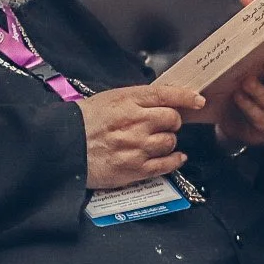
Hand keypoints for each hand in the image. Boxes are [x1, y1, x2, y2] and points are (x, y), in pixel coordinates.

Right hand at [77, 83, 201, 189]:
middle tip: (164, 124)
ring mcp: (137, 147)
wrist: (64, 147)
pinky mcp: (135, 168)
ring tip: (156, 141)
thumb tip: (161, 100)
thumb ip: (135, 99)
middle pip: (172, 119)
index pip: (165, 95)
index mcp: (127, 100)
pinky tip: (175, 158)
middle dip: (172, 121)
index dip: (186, 97)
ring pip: (170, 141)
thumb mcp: (108, 99)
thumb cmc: (84, 122)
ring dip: (168, 141)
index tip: (198, 100)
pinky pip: (167, 164)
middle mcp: (136, 122)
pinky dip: (175, 160)